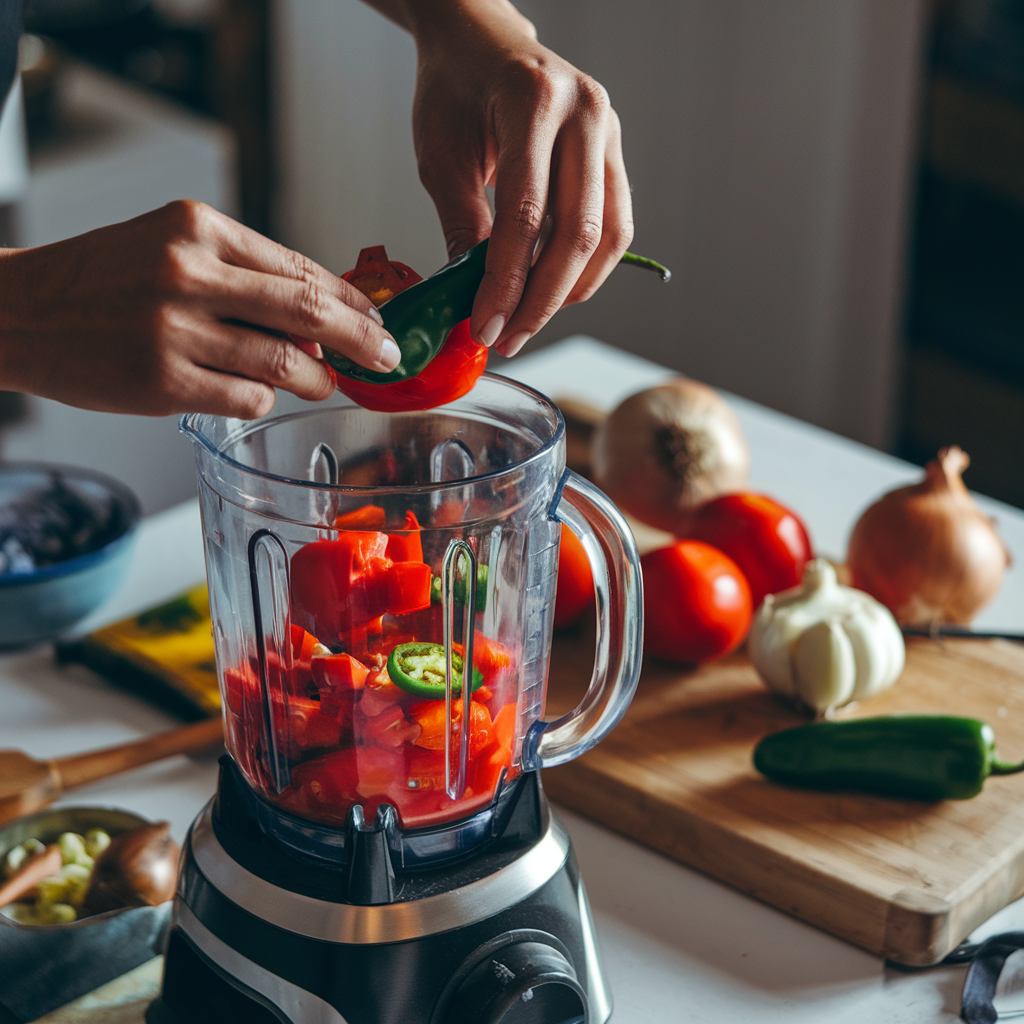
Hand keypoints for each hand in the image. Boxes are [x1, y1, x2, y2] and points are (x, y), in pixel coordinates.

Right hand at [0, 201, 399, 416]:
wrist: (18, 310)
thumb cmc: (100, 280)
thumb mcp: (171, 249)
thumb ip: (245, 279)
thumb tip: (320, 325)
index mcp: (197, 228)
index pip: (299, 267)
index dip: (351, 299)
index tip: (380, 319)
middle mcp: (188, 272)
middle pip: (307, 310)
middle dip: (362, 339)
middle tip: (388, 357)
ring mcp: (175, 328)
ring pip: (283, 363)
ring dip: (316, 379)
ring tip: (320, 382)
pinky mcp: (162, 381)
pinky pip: (247, 399)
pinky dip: (263, 400)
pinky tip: (252, 393)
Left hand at [404, 0, 633, 355]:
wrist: (482, 42)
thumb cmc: (455, 89)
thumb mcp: (441, 157)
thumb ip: (462, 227)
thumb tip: (478, 302)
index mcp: (534, 101)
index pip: (527, 213)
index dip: (507, 282)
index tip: (487, 328)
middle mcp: (586, 113)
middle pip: (579, 233)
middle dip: (542, 299)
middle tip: (508, 337)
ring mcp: (609, 133)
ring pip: (608, 238)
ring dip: (569, 290)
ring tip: (527, 319)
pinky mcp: (614, 155)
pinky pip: (613, 228)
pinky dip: (583, 268)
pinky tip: (550, 288)